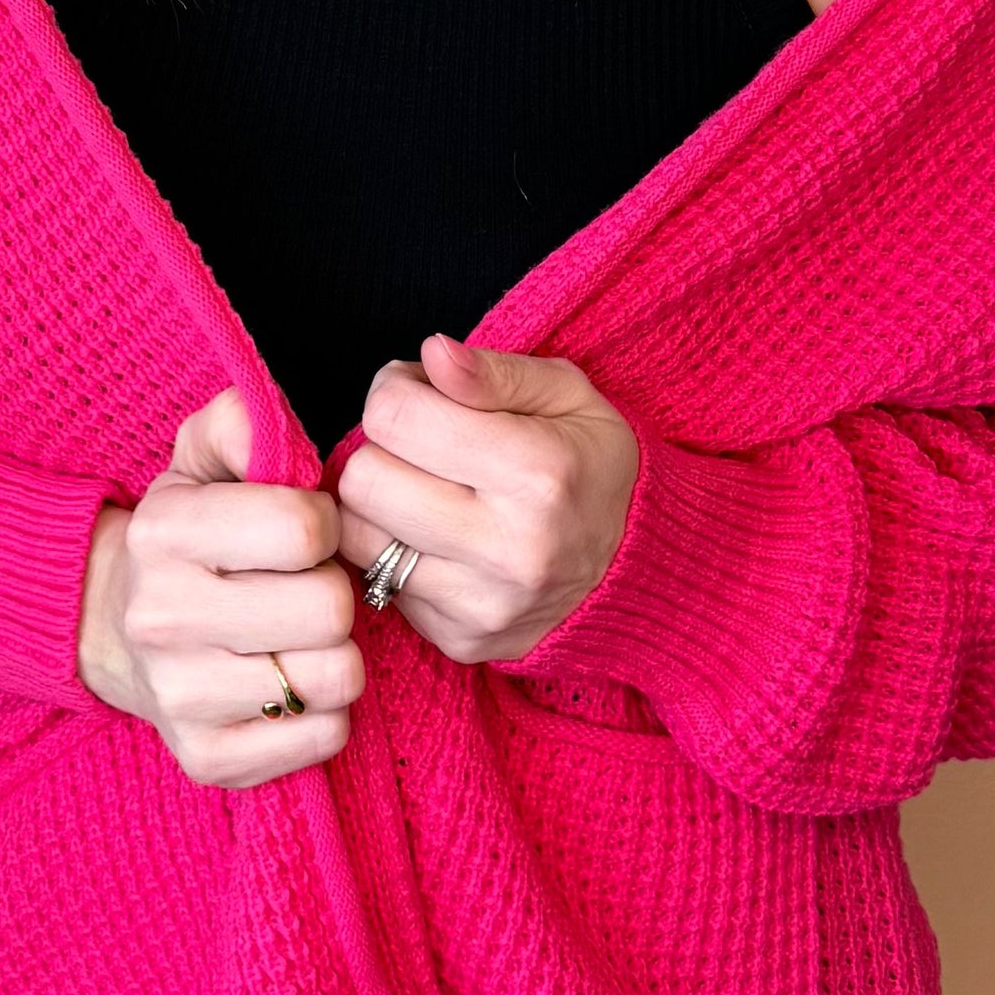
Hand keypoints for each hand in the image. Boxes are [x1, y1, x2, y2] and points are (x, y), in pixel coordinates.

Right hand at [77, 388, 362, 787]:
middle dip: (334, 592)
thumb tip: (279, 434)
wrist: (116, 627)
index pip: (304, 527)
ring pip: (335, 678)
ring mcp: (181, 698)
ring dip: (336, 654)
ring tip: (299, 637)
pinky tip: (290, 685)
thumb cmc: (189, 536)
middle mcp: (161, 618)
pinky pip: (325, 739)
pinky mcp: (208, 760)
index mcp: (164, 531)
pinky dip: (324, 713)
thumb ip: (244, 422)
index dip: (324, 524)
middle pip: (330, 608)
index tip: (301, 532)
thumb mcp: (203, 458)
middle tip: (302, 589)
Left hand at [336, 335, 640, 665]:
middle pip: (363, 481)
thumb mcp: (568, 395)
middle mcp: (508, 547)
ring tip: (422, 490)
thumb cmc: (591, 466)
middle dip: (380, 449)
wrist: (637, 568)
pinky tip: (438, 538)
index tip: (419, 395)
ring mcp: (483, 603)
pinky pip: (380, 585)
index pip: (395, 418)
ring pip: (358, 537)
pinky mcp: (461, 640)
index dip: (394, 392)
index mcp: (537, 472)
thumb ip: (494, 371)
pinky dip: (396, 553)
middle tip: (418, 446)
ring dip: (377, 505)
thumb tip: (433, 354)